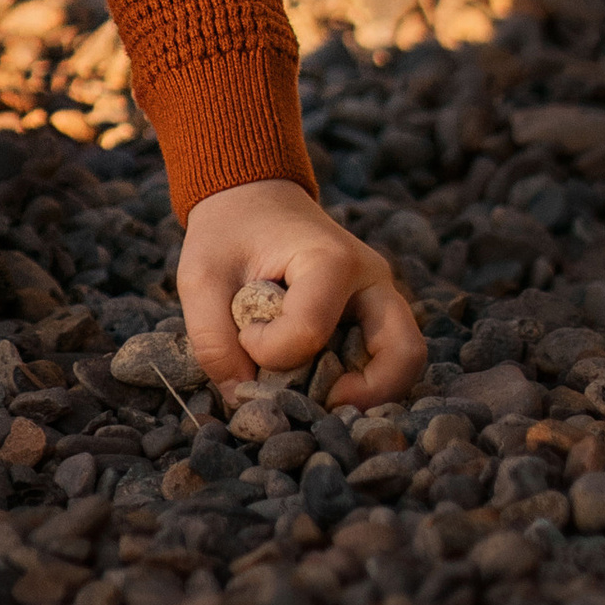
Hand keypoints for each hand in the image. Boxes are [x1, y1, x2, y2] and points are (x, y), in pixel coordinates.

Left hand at [179, 177, 423, 407]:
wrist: (252, 200)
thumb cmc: (229, 234)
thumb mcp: (200, 278)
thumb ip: (212, 341)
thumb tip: (241, 399)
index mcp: (330, 258)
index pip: (311, 330)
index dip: (270, 351)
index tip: (244, 338)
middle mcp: (370, 279)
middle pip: (403, 354)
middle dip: (365, 397)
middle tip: (315, 404)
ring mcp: (379, 297)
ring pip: (404, 361)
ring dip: (368, 393)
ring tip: (318, 398)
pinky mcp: (373, 314)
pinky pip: (385, 359)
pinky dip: (361, 382)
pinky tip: (319, 383)